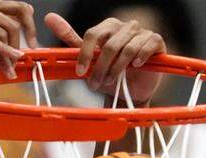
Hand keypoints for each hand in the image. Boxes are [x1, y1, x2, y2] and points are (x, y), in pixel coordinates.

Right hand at [0, 0, 39, 78]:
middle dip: (16, 46)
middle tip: (16, 63)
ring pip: (0, 33)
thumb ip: (6, 26)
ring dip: (6, 54)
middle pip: (11, 24)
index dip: (30, 26)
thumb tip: (29, 17)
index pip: (19, 8)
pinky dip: (0, 52)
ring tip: (8, 68)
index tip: (33, 44)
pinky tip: (6, 62)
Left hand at [44, 13, 164, 102]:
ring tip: (111, 81)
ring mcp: (142, 32)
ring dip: (116, 69)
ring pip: (126, 48)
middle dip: (99, 67)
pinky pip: (146, 46)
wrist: (130, 91)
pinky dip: (139, 57)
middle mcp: (125, 26)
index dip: (85, 54)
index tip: (80, 72)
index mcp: (107, 26)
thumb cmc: (108, 72)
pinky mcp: (156, 41)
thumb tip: (49, 17)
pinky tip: (135, 66)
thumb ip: (70, 39)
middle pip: (108, 44)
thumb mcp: (87, 58)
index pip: (92, 34)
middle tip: (94, 84)